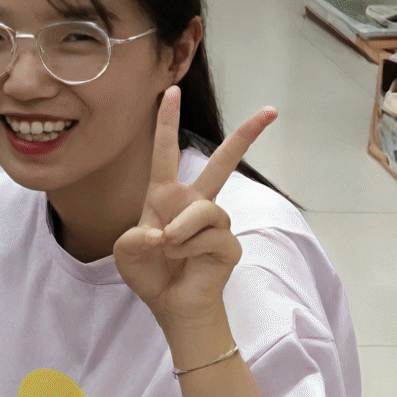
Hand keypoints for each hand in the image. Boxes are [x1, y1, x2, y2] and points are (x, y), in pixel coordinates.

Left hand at [113, 88, 276, 330]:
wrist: (170, 305)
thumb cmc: (149, 273)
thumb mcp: (126, 252)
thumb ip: (133, 238)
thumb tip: (161, 233)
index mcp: (165, 196)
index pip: (165, 153)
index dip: (167, 122)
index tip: (170, 92)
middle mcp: (194, 203)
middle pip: (222, 163)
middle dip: (246, 136)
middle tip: (270, 110)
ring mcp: (215, 223)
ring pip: (203, 210)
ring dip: (179, 232)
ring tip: (168, 248)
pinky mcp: (229, 243)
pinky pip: (209, 236)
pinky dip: (188, 249)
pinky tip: (184, 260)